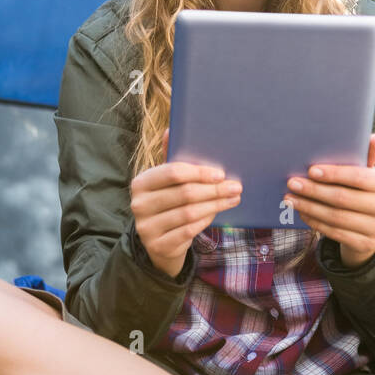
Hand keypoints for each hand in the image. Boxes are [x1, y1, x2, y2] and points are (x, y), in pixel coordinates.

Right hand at [128, 131, 242, 278]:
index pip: (172, 173)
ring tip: (233, 198)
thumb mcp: (166, 181)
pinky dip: (206, 220)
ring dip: (216, 204)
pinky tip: (217, 212)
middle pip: (185, 194)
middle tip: (236, 186)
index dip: (199, 172)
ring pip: (189, 213)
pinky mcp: (158, 246)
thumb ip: (170, 157)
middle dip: (214, 190)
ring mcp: (146, 228)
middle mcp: (139, 205)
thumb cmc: (167, 203)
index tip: (221, 173)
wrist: (157, 243)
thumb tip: (171, 128)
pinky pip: (189, 230)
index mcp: (141, 183)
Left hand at [283, 133, 374, 268]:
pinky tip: (302, 212)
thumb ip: (366, 157)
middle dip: (314, 190)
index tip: (311, 170)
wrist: (370, 229)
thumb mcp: (366, 174)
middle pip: (343, 198)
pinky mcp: (365, 244)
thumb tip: (373, 137)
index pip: (359, 177)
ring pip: (335, 216)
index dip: (334, 174)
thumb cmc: (362, 192)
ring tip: (290, 198)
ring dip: (309, 206)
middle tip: (292, 182)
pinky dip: (315, 221)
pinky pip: (334, 232)